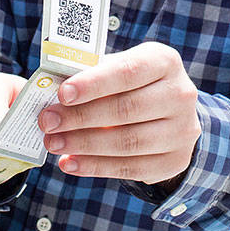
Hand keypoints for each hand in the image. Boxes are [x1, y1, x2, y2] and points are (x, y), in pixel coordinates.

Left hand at [39, 41, 199, 185]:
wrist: (171, 113)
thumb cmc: (134, 85)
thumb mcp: (119, 68)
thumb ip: (92, 75)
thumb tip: (51, 89)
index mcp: (164, 62)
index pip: (128, 71)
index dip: (94, 83)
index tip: (62, 93)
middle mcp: (180, 94)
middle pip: (125, 109)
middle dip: (80, 117)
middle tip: (48, 122)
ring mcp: (182, 131)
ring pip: (127, 142)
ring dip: (84, 145)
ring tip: (54, 144)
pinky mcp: (175, 161)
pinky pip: (130, 168)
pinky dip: (95, 167)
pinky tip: (70, 163)